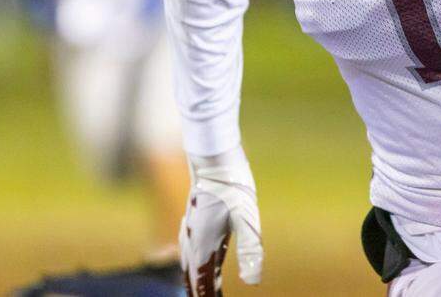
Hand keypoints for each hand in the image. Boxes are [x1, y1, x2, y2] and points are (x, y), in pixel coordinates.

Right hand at [180, 146, 262, 295]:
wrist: (213, 156)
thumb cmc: (232, 184)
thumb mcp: (246, 217)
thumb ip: (249, 249)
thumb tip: (253, 281)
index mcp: (203, 244)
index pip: (202, 282)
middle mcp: (192, 239)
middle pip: (192, 275)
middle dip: (198, 291)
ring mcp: (190, 228)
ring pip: (187, 263)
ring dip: (192, 279)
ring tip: (198, 289)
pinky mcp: (194, 219)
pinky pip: (188, 249)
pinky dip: (191, 263)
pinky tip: (197, 257)